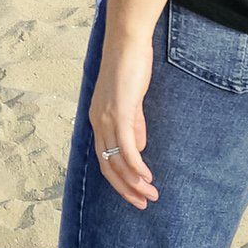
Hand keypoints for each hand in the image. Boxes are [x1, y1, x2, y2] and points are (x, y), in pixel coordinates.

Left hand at [88, 30, 158, 209]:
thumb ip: (134, 125)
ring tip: (151, 195)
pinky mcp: (119, 112)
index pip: (105, 159)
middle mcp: (97, 122)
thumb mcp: (131, 102)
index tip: (135, 194)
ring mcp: (107, 118)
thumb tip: (138, 149)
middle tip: (143, 203)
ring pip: (116, 161)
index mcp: (98, 120)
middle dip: (126, 189)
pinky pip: (126, 147)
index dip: (119, 180)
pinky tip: (146, 177)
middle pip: (107, 166)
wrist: (127, 43)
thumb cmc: (130, 67)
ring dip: (134, 182)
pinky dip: (135, 165)